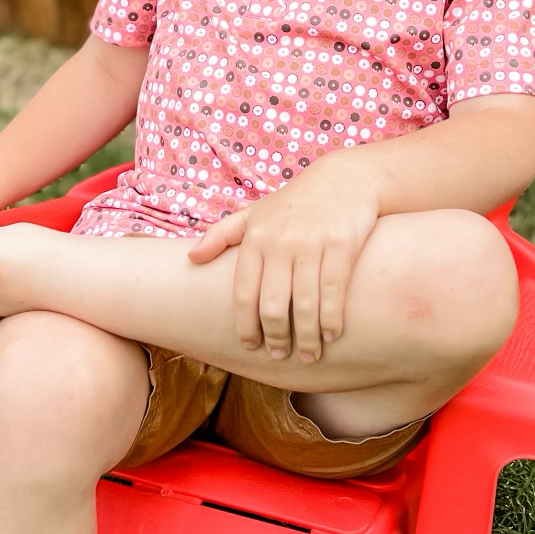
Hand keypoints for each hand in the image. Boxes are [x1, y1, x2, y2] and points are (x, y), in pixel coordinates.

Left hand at [186, 161, 379, 363]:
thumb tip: (191, 259)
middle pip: (273, 306)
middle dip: (276, 338)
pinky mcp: (342, 244)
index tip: (251, 345)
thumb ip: (221, 235)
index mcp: (256, 238)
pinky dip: (332, 319)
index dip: (245, 326)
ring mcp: (312, 243)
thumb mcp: (254, 213)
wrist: (343, 178)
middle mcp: (281, 241)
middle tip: (279, 355)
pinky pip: (334, 291)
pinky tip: (331, 334)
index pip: (244, 294)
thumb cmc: (294, 203)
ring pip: (306, 304)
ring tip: (308, 354)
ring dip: (307, 337)